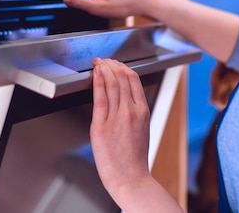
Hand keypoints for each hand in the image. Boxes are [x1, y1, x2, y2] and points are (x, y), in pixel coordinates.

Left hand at [89, 58, 150, 204]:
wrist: (130, 178)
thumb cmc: (134, 159)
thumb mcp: (141, 130)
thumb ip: (134, 113)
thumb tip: (124, 99)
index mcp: (143, 111)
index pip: (134, 80)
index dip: (123, 67)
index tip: (114, 63)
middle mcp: (132, 111)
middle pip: (122, 78)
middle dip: (112, 64)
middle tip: (103, 60)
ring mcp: (117, 118)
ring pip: (112, 84)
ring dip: (104, 68)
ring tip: (98, 63)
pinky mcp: (102, 126)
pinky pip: (100, 98)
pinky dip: (99, 82)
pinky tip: (96, 73)